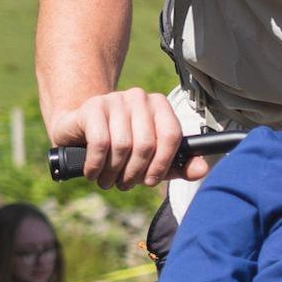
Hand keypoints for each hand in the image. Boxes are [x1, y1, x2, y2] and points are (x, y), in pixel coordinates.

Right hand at [47, 87, 199, 188]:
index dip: (162, 164)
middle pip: (146, 144)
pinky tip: (93, 173)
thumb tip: (202, 169)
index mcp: (159, 105)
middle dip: (135, 173)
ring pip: (123, 145)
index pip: (171, 135)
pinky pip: (100, 143)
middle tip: (125, 184)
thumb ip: (178, 165)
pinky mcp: (93, 107)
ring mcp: (115, 99)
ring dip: (114, 173)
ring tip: (108, 180)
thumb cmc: (121, 147)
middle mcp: (139, 98)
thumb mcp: (152, 158)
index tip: (150, 181)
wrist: (80, 133)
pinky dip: (97, 166)